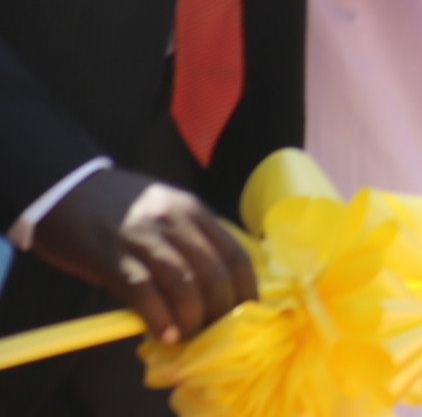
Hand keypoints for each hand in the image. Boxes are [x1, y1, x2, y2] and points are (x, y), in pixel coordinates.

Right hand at [28, 167, 255, 344]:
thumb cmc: (119, 207)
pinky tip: (164, 334)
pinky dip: (158, 316)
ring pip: (184, 283)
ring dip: (192, 318)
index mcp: (194, 212)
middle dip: (221, 310)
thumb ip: (188, 241)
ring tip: (191, 339)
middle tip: (217, 335)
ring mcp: (144, 238)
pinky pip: (143, 289)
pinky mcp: (111, 256)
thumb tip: (208, 289)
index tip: (248, 315)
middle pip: (214, 272)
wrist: (67, 189)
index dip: (245, 289)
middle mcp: (176, 222)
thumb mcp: (166, 212)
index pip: (234, 254)